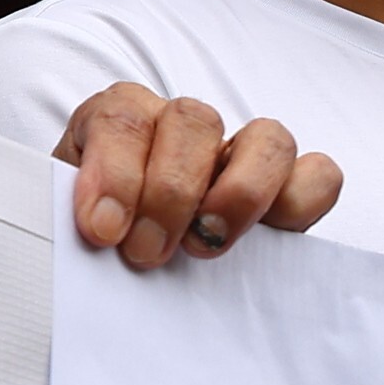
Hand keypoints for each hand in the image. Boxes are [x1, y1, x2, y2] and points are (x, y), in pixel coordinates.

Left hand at [55, 83, 344, 267]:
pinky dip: (302, 200)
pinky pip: (319, 174)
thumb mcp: (64, 230)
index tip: (102, 231)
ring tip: (207, 246)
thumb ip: (65, 221)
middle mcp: (183, 130)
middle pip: (194, 120)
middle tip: (147, 253)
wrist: (121, 268)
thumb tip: (88, 236)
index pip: (123, 117)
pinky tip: (268, 239)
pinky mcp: (286, 192)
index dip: (115, 171)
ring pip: (267, 138)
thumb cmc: (93, 247)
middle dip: (171, 191)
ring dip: (241, 193)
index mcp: (119, 125)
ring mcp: (240, 156)